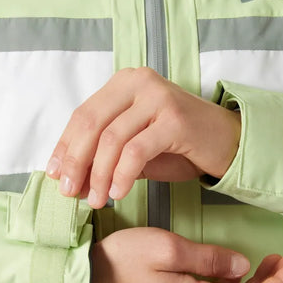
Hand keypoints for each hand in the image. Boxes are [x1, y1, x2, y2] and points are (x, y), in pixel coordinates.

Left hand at [46, 67, 240, 207]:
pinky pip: (137, 150)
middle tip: (69, 193)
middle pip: (92, 124)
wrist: (227, 142)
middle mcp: (139, 82)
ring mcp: (158, 97)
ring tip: (95, 200)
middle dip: (76, 162)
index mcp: (124, 84)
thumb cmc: (178, 146)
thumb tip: (70, 180)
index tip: (55, 175)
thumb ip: (104, 158)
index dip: (65, 147)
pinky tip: (118, 193)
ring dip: (98, 175)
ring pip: (112, 139)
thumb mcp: (134, 149)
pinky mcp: (175, 119)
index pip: (83, 115)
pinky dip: (122, 174)